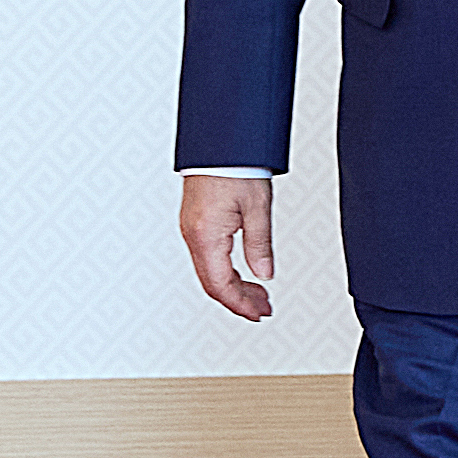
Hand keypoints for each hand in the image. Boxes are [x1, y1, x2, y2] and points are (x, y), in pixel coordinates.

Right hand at [181, 175, 275, 321]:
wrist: (219, 144)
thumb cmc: (236, 167)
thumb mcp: (258, 208)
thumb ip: (260, 245)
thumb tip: (265, 274)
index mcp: (206, 235)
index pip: (220, 284)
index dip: (239, 304)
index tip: (258, 314)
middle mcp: (193, 236)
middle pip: (213, 283)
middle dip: (238, 300)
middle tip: (263, 308)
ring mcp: (192, 230)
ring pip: (210, 272)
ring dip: (234, 287)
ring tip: (259, 294)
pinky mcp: (196, 224)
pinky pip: (208, 258)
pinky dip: (226, 271)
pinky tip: (244, 274)